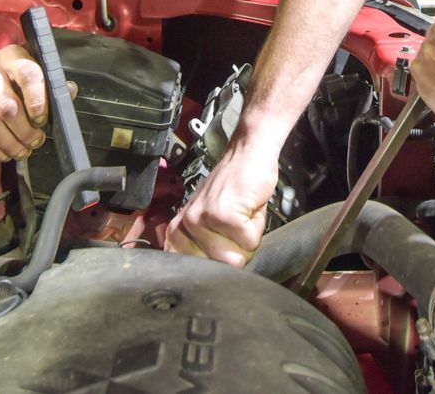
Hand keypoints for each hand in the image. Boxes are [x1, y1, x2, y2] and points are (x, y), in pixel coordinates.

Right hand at [0, 43, 47, 161]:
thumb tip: (68, 93)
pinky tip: (5, 154)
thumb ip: (49, 82)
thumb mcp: (27, 68)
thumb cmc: (5, 74)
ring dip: (10, 144)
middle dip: (25, 131)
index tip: (42, 121)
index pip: (27, 75)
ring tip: (23, 151)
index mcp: (10, 57)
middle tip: (36, 141)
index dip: (38, 100)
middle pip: (7, 106)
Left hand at [164, 146, 278, 266]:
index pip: (193, 272)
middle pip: (218, 268)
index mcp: (178, 231)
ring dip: (247, 240)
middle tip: (236, 226)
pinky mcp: (224, 216)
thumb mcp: (210, 220)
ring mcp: (203, 220)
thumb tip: (210, 279)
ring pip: (235, 259)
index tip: (223, 247)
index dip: (216, 264)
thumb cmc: (234, 188)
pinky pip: (248, 243)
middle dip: (236, 252)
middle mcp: (185, 226)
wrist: (248, 155)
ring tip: (242, 216)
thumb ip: (204, 247)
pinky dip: (256, 229)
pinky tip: (249, 208)